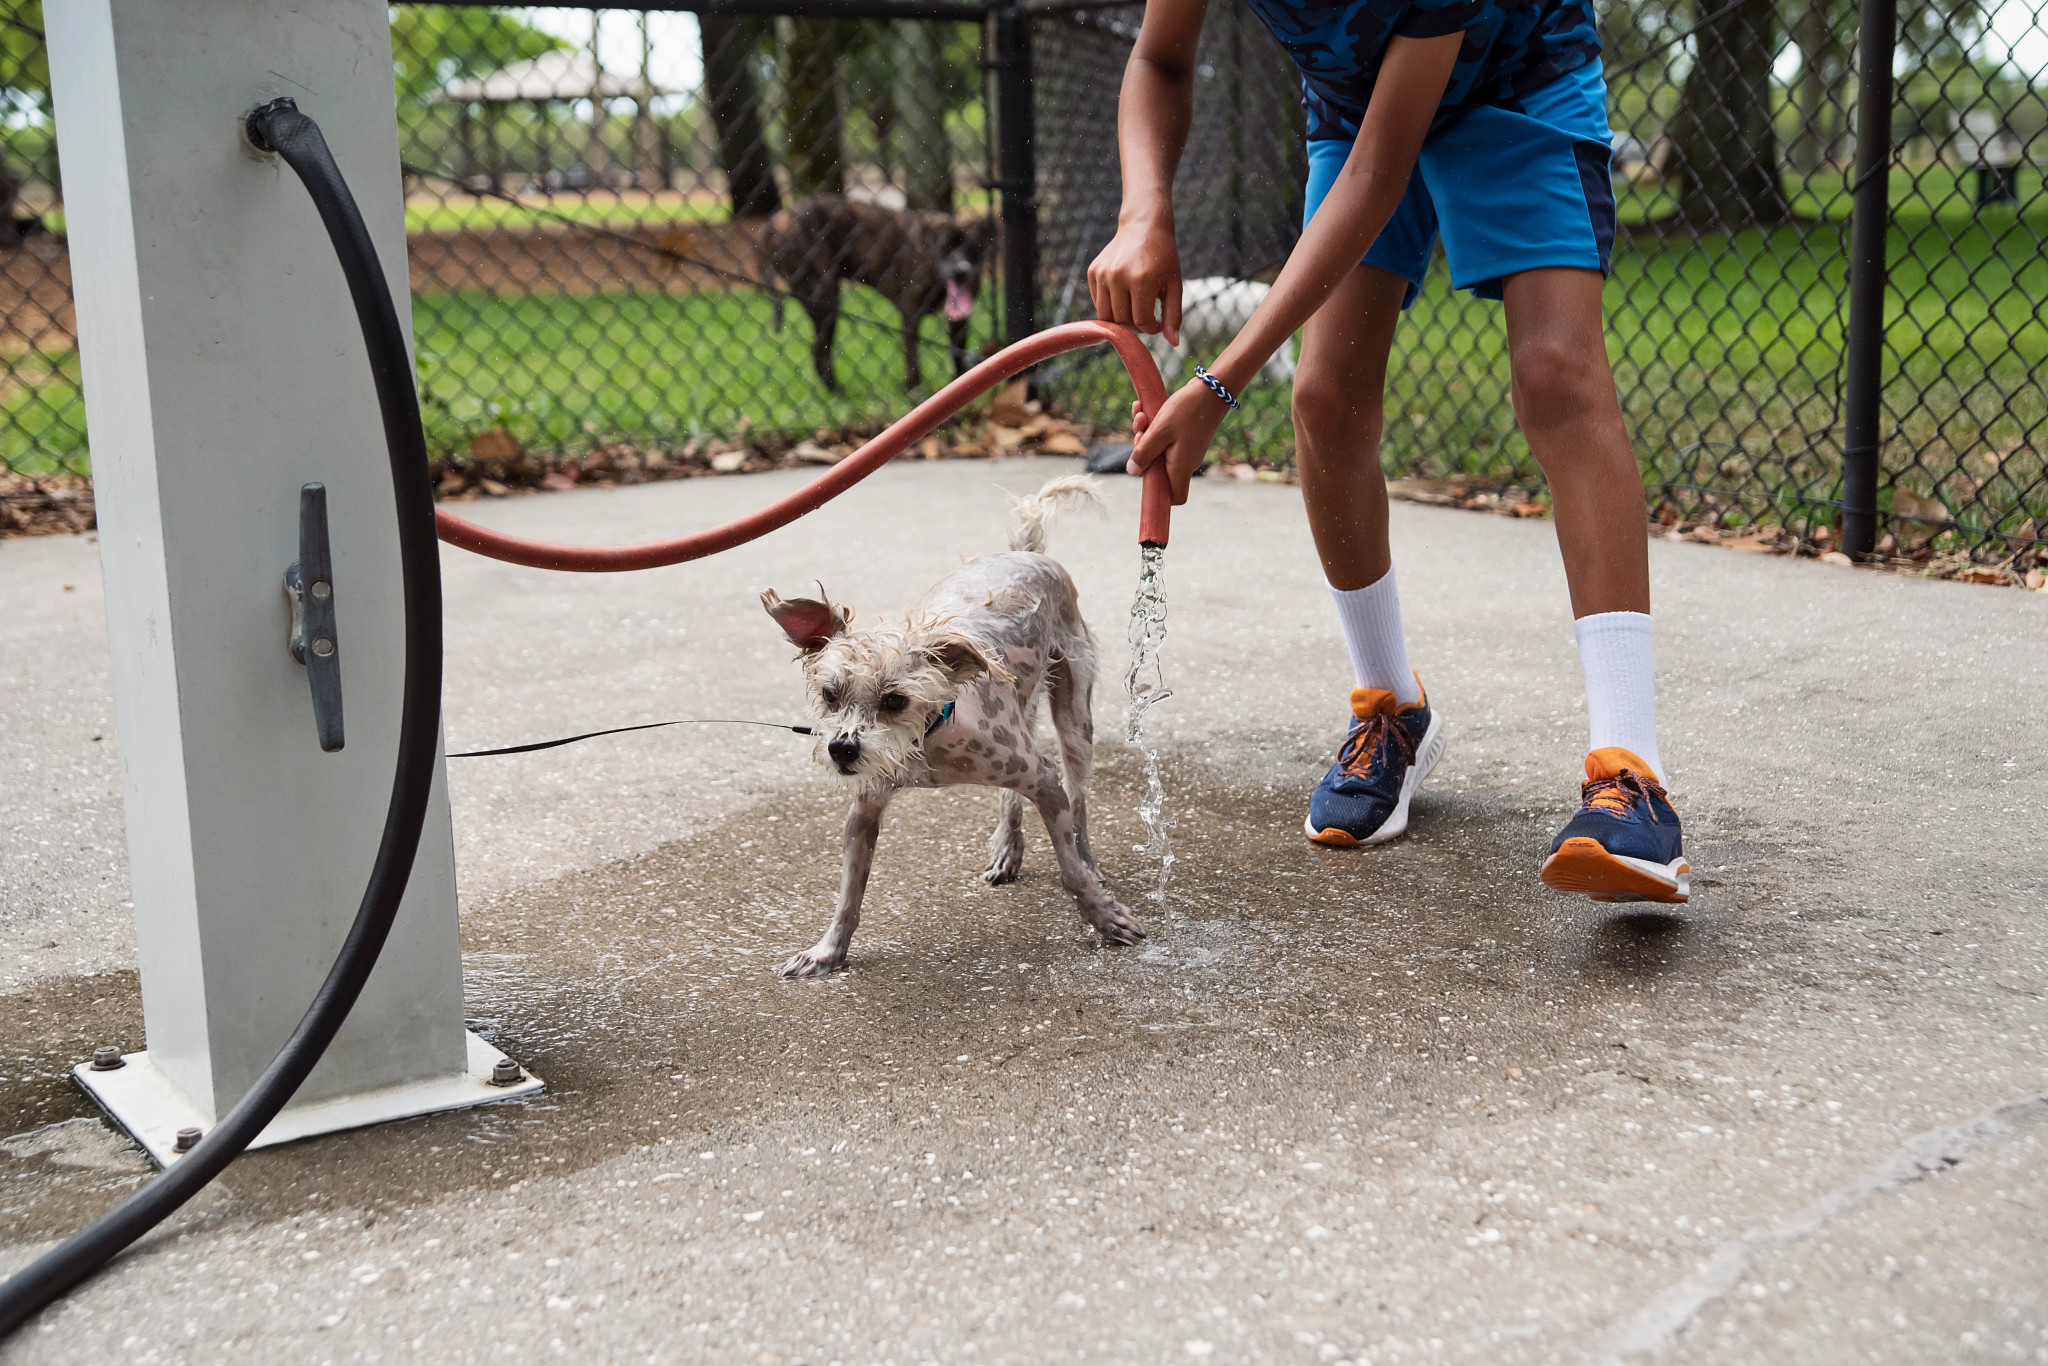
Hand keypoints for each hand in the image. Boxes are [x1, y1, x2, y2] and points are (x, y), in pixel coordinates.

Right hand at [1087, 215, 1182, 344]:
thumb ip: (1173, 315)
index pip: (1141, 321)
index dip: (1151, 327)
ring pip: (1106, 317)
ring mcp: (1103, 274)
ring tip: (1134, 309)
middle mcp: (1118, 276)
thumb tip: (1173, 343)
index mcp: (1142, 279)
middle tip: (1146, 316)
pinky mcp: (1093, 272)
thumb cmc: (1163, 258)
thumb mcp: (1175, 285)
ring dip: (1120, 320)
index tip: (1157, 322)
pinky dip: (1110, 307)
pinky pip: (1098, 303)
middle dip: (1135, 325)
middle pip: (1122, 321)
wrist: (1144, 226)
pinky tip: (1123, 296)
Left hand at [1126, 379, 1227, 504]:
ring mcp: (1186, 450)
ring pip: (1157, 451)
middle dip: (1143, 451)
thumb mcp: (1160, 431)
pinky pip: (1163, 438)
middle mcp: (1185, 462)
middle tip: (1140, 431)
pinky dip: (1152, 426)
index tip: (1144, 472)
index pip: (1175, 497)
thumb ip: (1144, 453)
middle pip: (1158, 471)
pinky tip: (1142, 409)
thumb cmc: (1187, 410)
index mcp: (1181, 467)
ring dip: (1145, 434)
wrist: (1211, 389)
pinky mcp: (1184, 437)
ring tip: (1141, 414)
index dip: (1159, 493)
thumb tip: (1132, 472)